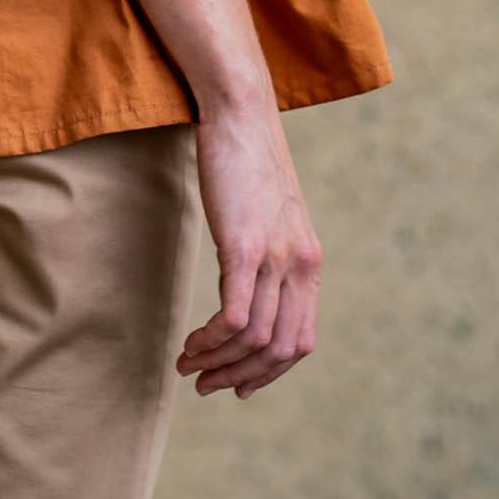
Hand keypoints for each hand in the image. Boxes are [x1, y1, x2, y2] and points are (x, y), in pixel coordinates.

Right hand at [177, 101, 322, 399]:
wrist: (240, 113)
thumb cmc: (247, 160)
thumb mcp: (271, 215)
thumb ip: (270, 253)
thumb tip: (250, 286)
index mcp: (310, 262)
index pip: (301, 340)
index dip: (270, 373)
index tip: (239, 384)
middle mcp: (300, 264)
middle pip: (281, 349)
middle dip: (243, 377)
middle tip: (207, 385)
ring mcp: (275, 256)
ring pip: (255, 339)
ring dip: (219, 362)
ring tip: (189, 364)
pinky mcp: (244, 245)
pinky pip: (234, 316)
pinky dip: (212, 340)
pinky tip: (191, 342)